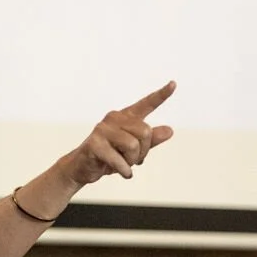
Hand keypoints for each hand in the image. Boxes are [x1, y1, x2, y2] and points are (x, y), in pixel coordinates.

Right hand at [62, 81, 176, 186]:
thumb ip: (151, 140)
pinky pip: (119, 159)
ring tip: (123, 164)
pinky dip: (124, 169)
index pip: (146, 104)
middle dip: (143, 151)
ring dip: (131, 161)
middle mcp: (114, 118)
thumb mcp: (133, 150)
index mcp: (125, 117)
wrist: (82, 168)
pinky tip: (123, 173)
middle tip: (131, 160)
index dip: (161, 95)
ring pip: (133, 145)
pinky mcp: (94, 143)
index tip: (174, 84)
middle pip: (145, 132)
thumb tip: (170, 131)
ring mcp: (103, 129)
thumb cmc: (108, 156)